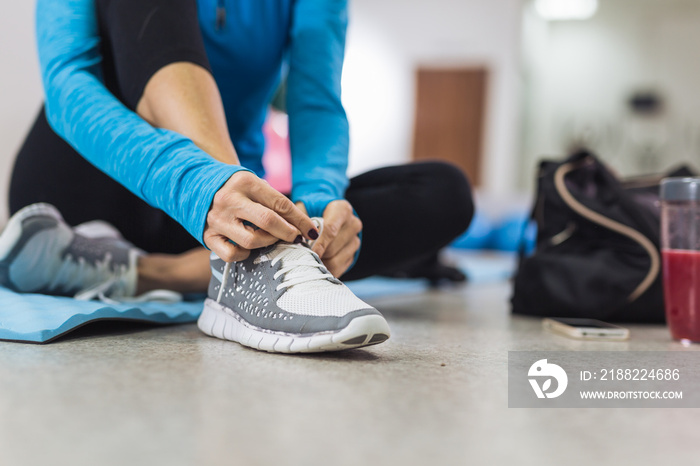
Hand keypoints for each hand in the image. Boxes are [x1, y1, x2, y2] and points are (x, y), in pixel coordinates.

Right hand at [204, 171, 318, 261]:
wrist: (200, 187)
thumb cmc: (238, 189)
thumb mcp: (256, 186)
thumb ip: (276, 203)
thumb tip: (304, 227)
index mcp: (245, 183)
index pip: (280, 203)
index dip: (300, 220)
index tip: (312, 231)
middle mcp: (229, 200)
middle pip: (268, 221)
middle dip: (288, 233)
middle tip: (296, 237)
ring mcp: (217, 219)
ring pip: (252, 241)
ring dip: (268, 243)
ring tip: (272, 238)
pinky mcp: (208, 236)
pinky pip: (232, 254)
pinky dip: (245, 254)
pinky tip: (248, 247)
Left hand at [303, 200, 361, 277]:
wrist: (323, 214)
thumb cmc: (310, 210)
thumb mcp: (303, 209)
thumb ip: (298, 221)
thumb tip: (292, 238)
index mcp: (342, 210)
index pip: (330, 229)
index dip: (317, 243)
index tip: (306, 252)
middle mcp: (353, 225)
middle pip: (332, 248)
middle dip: (315, 254)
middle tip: (300, 256)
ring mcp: (354, 241)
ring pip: (335, 261)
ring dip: (319, 263)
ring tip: (307, 259)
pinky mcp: (352, 255)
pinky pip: (337, 269)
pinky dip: (324, 269)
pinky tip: (315, 264)